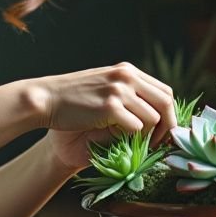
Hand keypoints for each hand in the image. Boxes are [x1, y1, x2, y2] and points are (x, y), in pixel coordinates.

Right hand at [24, 62, 175, 169]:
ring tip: (136, 144)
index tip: (164, 133)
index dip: (170, 115)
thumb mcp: (103, 87)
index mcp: (127, 71)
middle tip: (160, 145)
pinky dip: (133, 138)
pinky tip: (121, 142)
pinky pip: (136, 127)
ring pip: (153, 117)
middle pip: (166, 102)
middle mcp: (126, 76)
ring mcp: (118, 90)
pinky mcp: (110, 107)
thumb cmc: (71, 99)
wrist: (45, 100)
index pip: (164, 91)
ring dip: (148, 136)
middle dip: (168, 127)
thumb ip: (126, 95)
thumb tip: (156, 116)